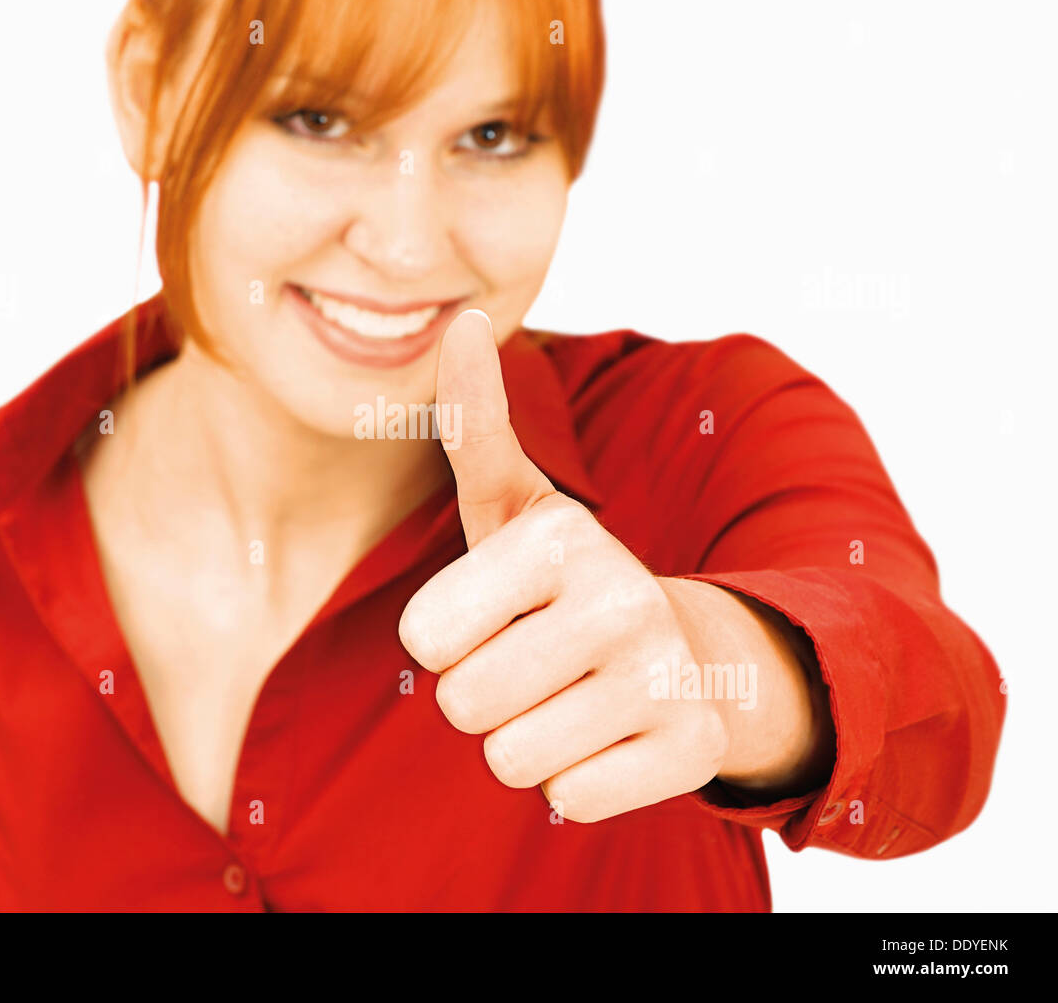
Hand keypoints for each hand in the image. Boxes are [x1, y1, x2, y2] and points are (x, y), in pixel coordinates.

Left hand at [398, 310, 733, 823]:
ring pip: (511, 759)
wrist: (683, 649)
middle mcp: (621, 601)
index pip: (424, 638)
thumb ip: (472, 420)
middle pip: (462, 704)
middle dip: (484, 692)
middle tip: (537, 658)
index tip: (498, 613)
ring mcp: (664, 680)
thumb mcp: (513, 502)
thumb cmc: (563, 580)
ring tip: (571, 693)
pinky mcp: (693, 751)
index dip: (448, 636)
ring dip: (528, 736)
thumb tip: (460, 319)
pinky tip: (610, 733)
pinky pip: (570, 798)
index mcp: (561, 538)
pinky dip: (578, 778)